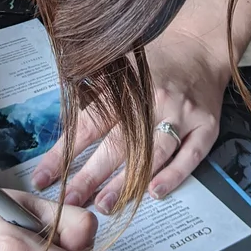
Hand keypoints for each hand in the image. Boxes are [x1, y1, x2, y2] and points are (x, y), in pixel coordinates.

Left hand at [31, 21, 230, 211]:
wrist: (201, 46)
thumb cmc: (157, 60)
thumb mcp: (120, 64)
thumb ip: (94, 90)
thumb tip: (60, 114)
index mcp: (128, 87)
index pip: (89, 124)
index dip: (65, 153)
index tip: (44, 176)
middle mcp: (154, 100)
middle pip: (118, 143)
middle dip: (91, 175)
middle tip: (72, 200)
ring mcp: (181, 114)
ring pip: (152, 153)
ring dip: (127, 181)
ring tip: (106, 203)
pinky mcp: (206, 125)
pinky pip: (190, 155)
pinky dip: (174, 175)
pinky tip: (155, 192)